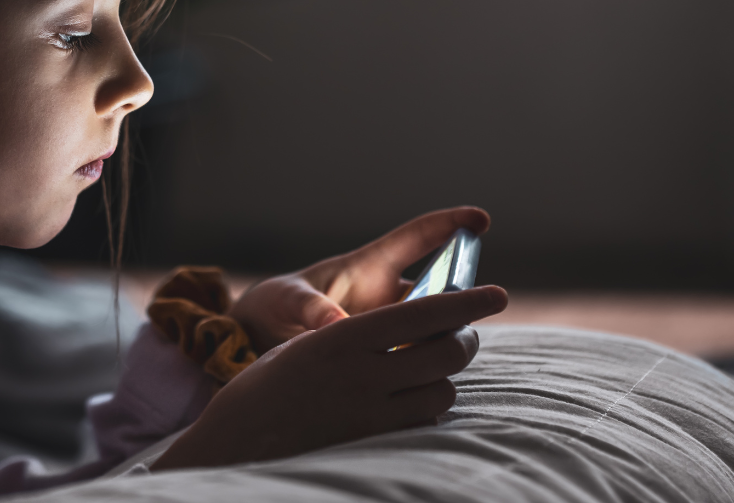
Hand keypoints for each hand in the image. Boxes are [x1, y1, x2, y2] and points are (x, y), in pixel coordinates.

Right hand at [152, 284, 508, 469]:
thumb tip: (415, 325)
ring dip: (446, 377)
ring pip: (442, 390)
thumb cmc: (270, 381)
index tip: (498, 294)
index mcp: (344, 336)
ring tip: (433, 368)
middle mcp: (361, 373)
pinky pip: (424, 421)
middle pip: (446, 352)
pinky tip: (415, 398)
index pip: (424, 312)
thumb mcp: (309, 343)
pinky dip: (430, 405)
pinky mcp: (373, 442)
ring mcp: (369, 413)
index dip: (467, 301)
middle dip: (465, 340)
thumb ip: (360, 334)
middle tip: (464, 335)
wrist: (239, 437)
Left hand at [229, 207, 491, 353]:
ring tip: (441, 349)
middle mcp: (388, 294)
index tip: (482, 219)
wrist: (260, 338)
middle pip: (440, 289)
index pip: (417, 238)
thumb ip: (311, 308)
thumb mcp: (288, 300)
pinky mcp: (387, 354)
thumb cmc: (277, 305)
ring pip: (435, 326)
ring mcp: (391, 326)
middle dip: (461, 295)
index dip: (450, 224)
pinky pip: (418, 357)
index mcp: (369, 266)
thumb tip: (335, 324)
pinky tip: (422, 380)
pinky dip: (424, 364)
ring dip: (445, 335)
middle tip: (476, 307)